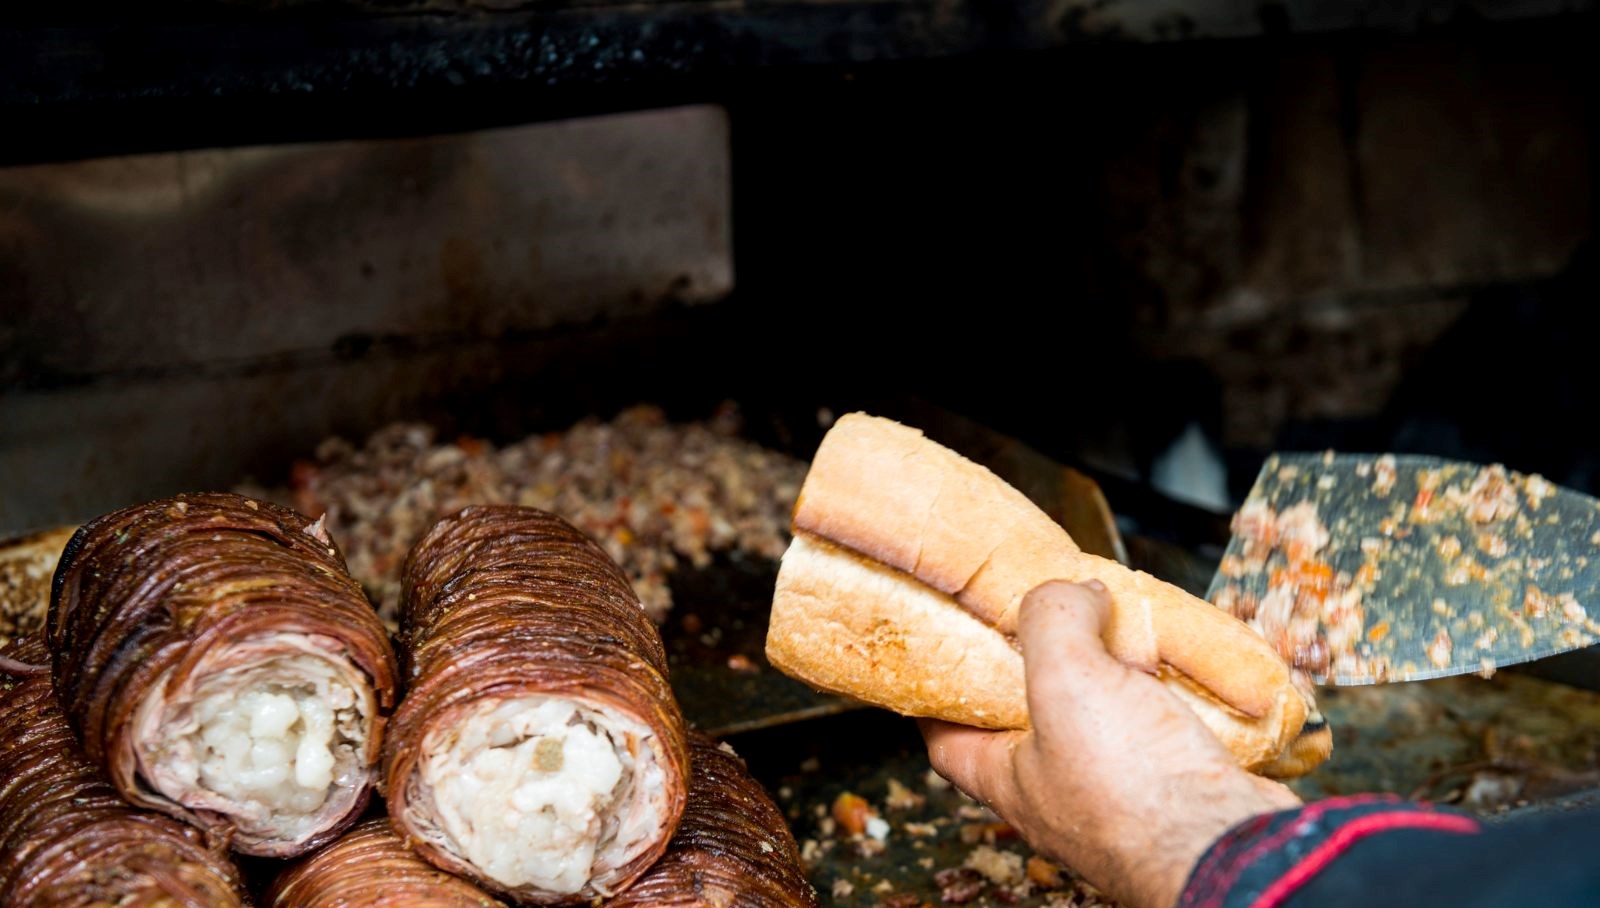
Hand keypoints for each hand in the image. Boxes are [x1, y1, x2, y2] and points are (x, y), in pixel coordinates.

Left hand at [921, 580, 1300, 907]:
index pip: (947, 738)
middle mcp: (1057, 793)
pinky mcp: (1174, 788)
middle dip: (1039, 671)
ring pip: (1102, 724)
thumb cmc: (1131, 786)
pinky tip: (1175, 665)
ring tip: (1119, 631)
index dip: (941, 695)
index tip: (947, 651)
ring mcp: (1118, 795)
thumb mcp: (1066, 678)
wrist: (1228, 848)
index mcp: (1009, 779)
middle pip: (1030, 721)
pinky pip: (1160, 732)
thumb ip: (1052, 619)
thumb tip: (1073, 590)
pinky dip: (1165, 697)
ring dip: (1110, 679)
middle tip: (1050, 622)